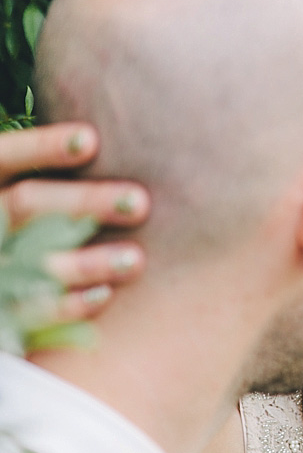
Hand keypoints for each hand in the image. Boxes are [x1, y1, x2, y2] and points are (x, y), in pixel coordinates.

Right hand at [0, 122, 149, 320]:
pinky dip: (64, 305)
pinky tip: (104, 295)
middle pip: (24, 205)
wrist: (0, 275)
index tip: (92, 139)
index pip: (3, 157)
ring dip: (85, 262)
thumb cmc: (20, 222)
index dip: (42, 148)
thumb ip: (43, 166)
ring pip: (29, 263)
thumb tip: (106, 138)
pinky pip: (24, 314)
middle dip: (83, 203)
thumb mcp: (14, 187)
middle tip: (140, 203)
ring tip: (135, 260)